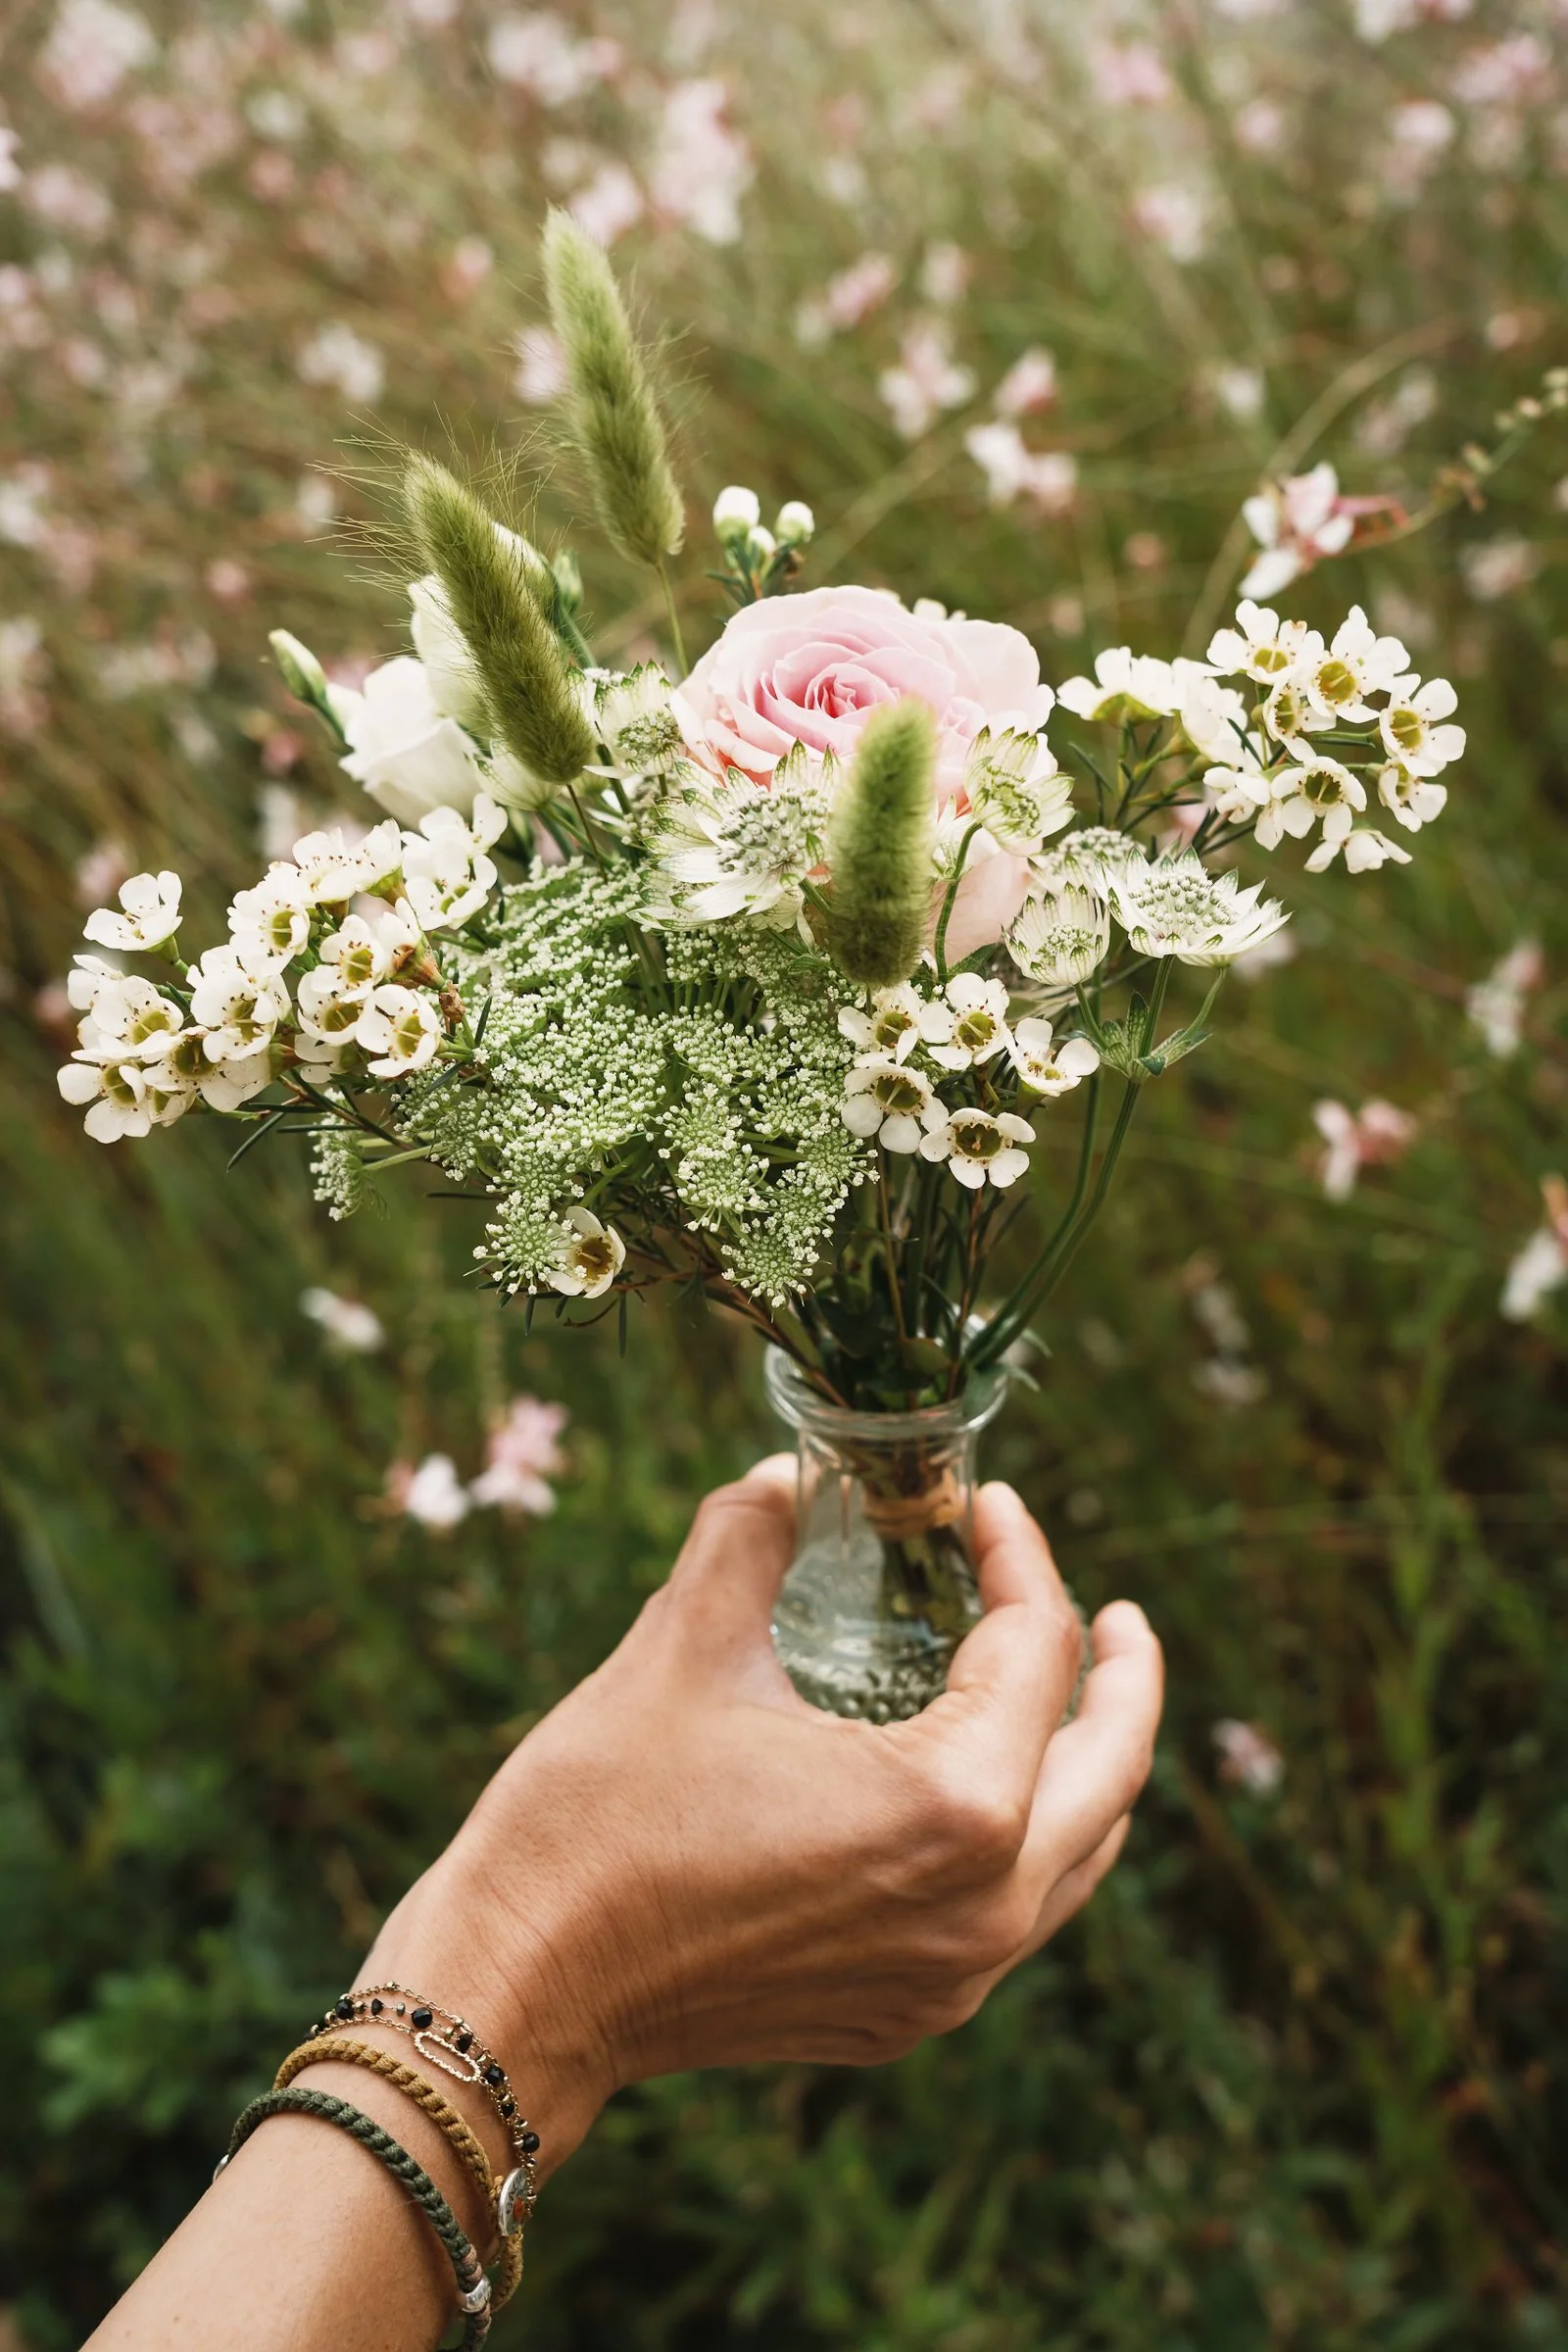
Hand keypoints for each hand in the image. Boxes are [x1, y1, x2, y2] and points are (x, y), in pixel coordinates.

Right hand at [368, 1461, 1163, 2170]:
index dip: (1018, 1557)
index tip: (985, 1502)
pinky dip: (1028, 1832)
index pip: (1037, 1653)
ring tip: (1063, 1690)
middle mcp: (983, 1908)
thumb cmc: (596, 1819)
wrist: (518, 1993)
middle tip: (1110, 1609)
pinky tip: (979, 1784)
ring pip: (1079, 1853)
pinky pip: (1017, 1911)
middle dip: (1120, 1673)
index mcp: (952, 1807)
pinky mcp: (908, 2014)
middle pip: (1112, 1769)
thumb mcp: (680, 1645)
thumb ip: (751, 1535)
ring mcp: (953, 1979)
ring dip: (1086, 1760)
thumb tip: (788, 1474)